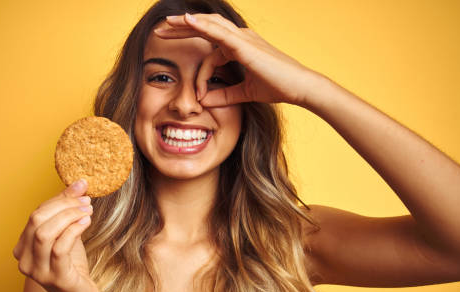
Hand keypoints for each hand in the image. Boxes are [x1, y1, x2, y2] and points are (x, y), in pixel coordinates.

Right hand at [12, 179, 101, 291]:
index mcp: (22, 247)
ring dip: (69, 216)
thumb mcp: (67, 234)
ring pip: (45, 233)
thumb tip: (79, 184)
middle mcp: (24, 259)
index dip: (58, 199)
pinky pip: (60, 248)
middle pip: (37, 221)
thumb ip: (67, 212)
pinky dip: (73, 230)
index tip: (80, 188)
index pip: (36, 214)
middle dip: (63, 205)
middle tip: (85, 200)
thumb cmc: (72, 266)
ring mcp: (38, 270)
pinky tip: (86, 222)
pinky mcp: (55, 277)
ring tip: (87, 211)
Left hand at [155, 13, 319, 107]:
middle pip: (205, 28)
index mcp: (239, 47)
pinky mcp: (244, 45)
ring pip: (208, 25)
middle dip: (181, 28)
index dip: (198, 71)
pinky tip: (187, 21)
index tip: (197, 94)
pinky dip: (202, 26)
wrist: (299, 88)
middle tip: (160, 29)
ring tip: (166, 22)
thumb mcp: (244, 93)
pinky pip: (218, 32)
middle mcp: (239, 38)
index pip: (210, 50)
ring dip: (185, 23)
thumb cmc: (278, 87)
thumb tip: (203, 101)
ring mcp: (242, 38)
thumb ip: (224, 95)